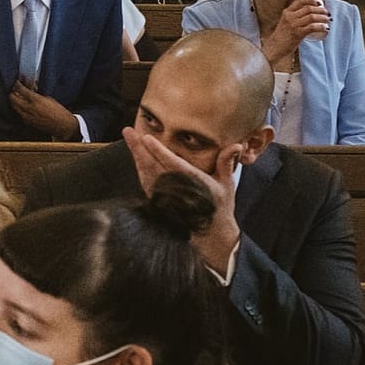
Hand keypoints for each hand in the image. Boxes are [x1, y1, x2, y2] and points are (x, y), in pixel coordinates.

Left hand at [10, 79, 81, 139]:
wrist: (62, 125)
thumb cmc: (58, 111)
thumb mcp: (48, 99)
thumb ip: (37, 94)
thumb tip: (30, 89)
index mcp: (36, 100)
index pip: (20, 89)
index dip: (17, 84)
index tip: (17, 82)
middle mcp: (29, 108)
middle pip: (13, 98)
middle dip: (12, 93)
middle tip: (14, 90)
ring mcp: (27, 116)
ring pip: (14, 106)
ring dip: (14, 101)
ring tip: (17, 97)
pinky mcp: (27, 122)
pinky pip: (19, 113)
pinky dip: (19, 108)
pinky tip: (23, 106)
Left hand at [122, 128, 242, 273]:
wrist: (211, 233)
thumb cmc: (220, 205)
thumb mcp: (227, 183)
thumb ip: (226, 163)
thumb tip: (236, 145)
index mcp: (193, 183)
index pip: (172, 164)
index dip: (159, 151)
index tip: (147, 138)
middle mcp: (176, 189)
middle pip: (153, 165)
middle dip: (139, 148)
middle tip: (128, 131)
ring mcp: (165, 196)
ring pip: (146, 172)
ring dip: (136, 155)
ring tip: (129, 137)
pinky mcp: (159, 200)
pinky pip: (145, 181)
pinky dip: (139, 166)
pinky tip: (134, 155)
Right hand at [263, 0, 329, 64]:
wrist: (275, 47)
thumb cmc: (283, 35)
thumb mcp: (286, 21)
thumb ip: (295, 15)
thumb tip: (312, 11)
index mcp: (287, 12)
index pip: (301, 0)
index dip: (312, 0)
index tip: (320, 3)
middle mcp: (290, 16)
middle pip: (309, 8)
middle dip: (321, 10)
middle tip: (327, 13)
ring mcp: (293, 25)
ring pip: (312, 17)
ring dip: (323, 18)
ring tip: (328, 20)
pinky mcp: (298, 33)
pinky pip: (312, 27)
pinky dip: (321, 27)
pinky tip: (325, 28)